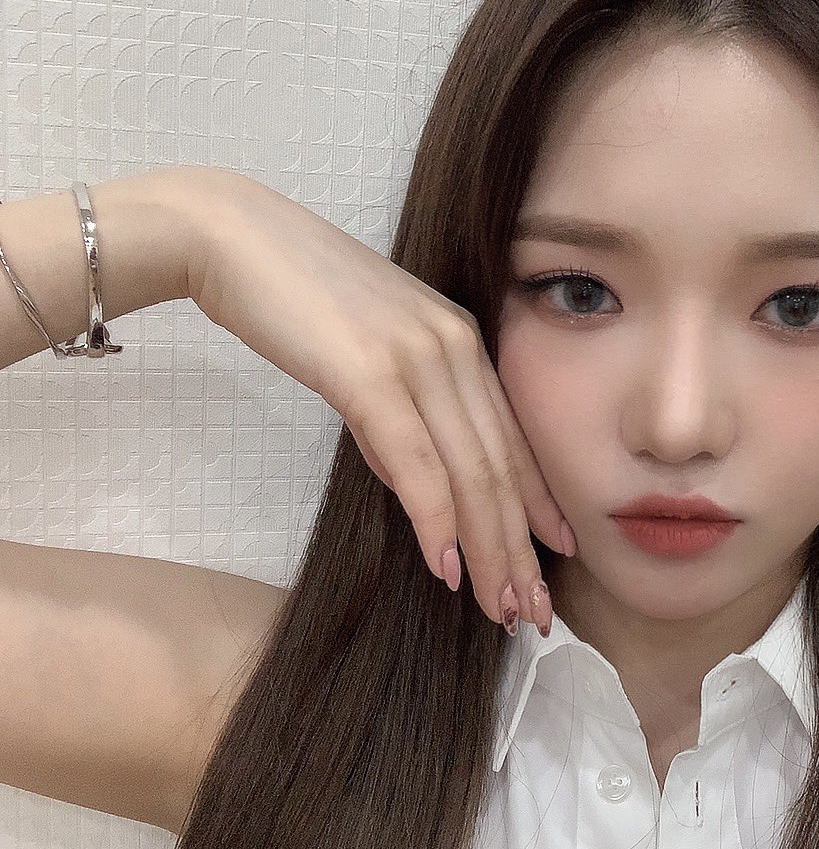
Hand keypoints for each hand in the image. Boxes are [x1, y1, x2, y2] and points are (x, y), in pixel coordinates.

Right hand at [186, 168, 569, 634]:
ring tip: (502, 609)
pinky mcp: (371, 372)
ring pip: (471, 473)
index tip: (556, 557)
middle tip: (534, 611)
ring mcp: (418, 358)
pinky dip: (436, 521)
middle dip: (521, 548)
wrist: (232, 237)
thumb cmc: (295, 296)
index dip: (538, 505)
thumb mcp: (369, 354)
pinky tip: (448, 568)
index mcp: (460, 343)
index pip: (512, 440)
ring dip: (490, 550)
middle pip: (501, 467)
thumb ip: (402, 411)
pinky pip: (416, 461)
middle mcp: (455, 349)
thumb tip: (416, 481)